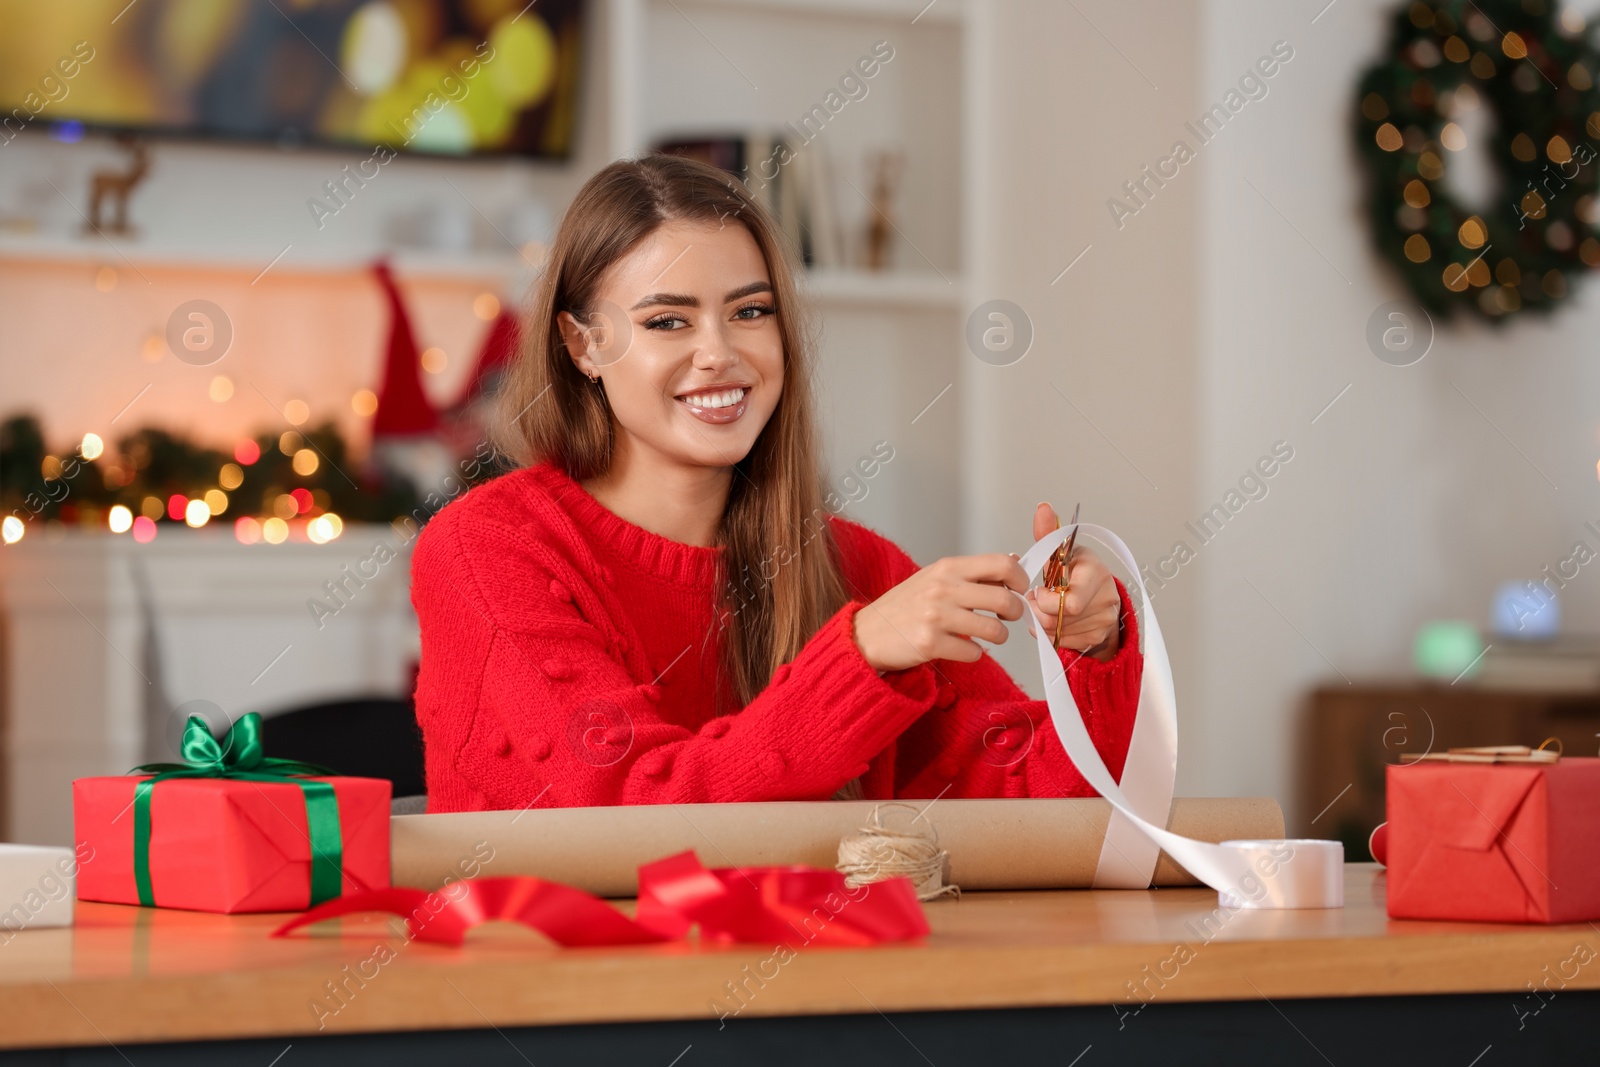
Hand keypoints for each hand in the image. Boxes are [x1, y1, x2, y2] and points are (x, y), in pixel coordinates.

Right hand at [852, 554, 1028, 672]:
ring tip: (985, 635)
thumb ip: (971, 572)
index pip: (1000, 565)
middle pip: (1004, 600)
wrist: (866, 633)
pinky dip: (973, 653)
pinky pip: (973, 652)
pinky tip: (961, 647)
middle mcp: (943, 588)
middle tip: (1007, 617)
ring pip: (994, 630)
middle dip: (1014, 613)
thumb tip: (1011, 562)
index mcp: (947, 568)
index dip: (1020, 579)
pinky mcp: (931, 643)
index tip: (1020, 589)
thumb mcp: (934, 577)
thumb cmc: (903, 606)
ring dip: (997, 637)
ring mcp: (936, 616)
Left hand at [1022, 503, 1120, 661]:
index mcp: (1095, 571)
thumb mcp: (1060, 553)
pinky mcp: (1098, 637)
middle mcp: (1105, 596)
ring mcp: (1104, 619)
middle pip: (1059, 618)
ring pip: (1058, 632)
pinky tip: (1059, 620)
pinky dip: (1054, 634)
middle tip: (1040, 599)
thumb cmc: (1073, 573)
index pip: (1071, 602)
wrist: (1096, 598)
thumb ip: (1047, 533)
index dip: (1047, 600)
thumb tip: (1043, 507)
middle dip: (1040, 611)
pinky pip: (1063, 642)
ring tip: (1050, 608)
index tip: (1041, 590)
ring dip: (1045, 621)